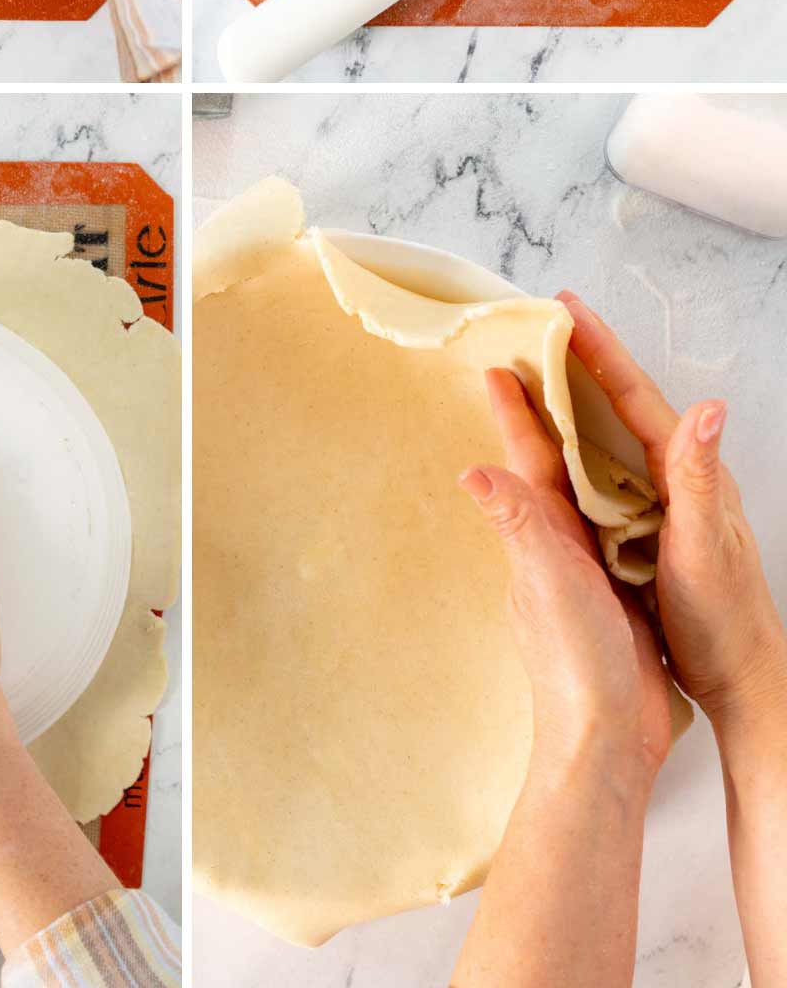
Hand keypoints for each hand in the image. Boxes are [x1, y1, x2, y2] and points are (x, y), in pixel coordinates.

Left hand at [462, 369, 672, 782]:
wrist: (607, 737)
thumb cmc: (572, 662)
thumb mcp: (546, 582)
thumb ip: (518, 525)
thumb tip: (471, 470)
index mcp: (542, 534)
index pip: (528, 458)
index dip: (517, 412)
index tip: (500, 365)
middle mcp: (559, 546)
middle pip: (554, 468)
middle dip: (549, 420)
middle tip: (546, 369)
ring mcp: (588, 571)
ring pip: (585, 497)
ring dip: (582, 456)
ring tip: (584, 415)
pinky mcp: (619, 594)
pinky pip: (617, 532)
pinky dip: (620, 502)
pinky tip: (631, 494)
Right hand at [557, 291, 786, 732]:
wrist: (741, 675)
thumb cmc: (723, 616)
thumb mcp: (704, 545)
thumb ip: (697, 477)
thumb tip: (708, 407)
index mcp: (687, 469)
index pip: (634, 394)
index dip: (599, 350)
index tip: (564, 309)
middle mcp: (676, 474)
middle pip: (621, 401)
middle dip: (583, 357)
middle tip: (542, 321)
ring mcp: (662, 498)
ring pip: (611, 432)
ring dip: (577, 395)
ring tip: (540, 365)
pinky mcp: (648, 524)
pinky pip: (606, 469)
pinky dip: (578, 443)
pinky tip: (557, 444)